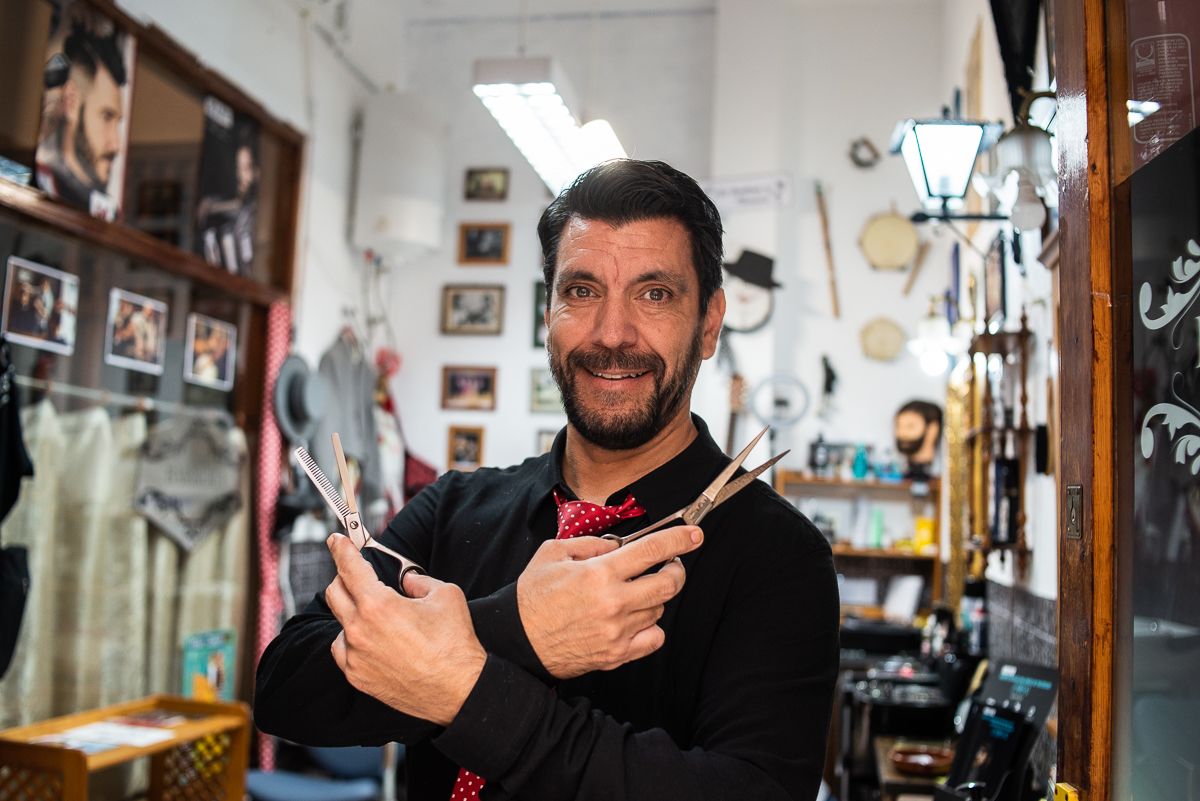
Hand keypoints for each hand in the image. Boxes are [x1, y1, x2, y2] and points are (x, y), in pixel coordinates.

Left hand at [325, 534, 485, 724]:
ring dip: (352, 612)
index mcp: (379, 605)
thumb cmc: (454, 645)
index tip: (336, 541)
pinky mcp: (357, 676)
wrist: (459, 689)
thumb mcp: (445, 595)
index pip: (349, 568)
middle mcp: (360, 630)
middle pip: (334, 592)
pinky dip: (353, 640)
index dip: (341, 549)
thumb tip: (407, 580)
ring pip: (339, 623)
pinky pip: (343, 650)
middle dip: (344, 577)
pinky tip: (372, 640)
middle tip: (358, 574)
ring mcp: (356, 656)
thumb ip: (419, 581)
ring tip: (377, 616)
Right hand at [516, 525, 702, 678]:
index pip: (652, 551)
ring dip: (655, 596)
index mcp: (599, 574)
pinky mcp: (616, 655)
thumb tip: (618, 546)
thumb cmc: (532, 596)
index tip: (694, 534)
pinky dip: (652, 626)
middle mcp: (613, 603)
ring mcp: (617, 632)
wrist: (516, 642)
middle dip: (676, 569)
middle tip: (670, 564)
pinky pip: (653, 638)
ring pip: (659, 609)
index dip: (679, 539)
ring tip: (635, 592)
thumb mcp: (553, 553)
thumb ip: (591, 545)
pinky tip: (636, 618)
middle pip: (668, 583)